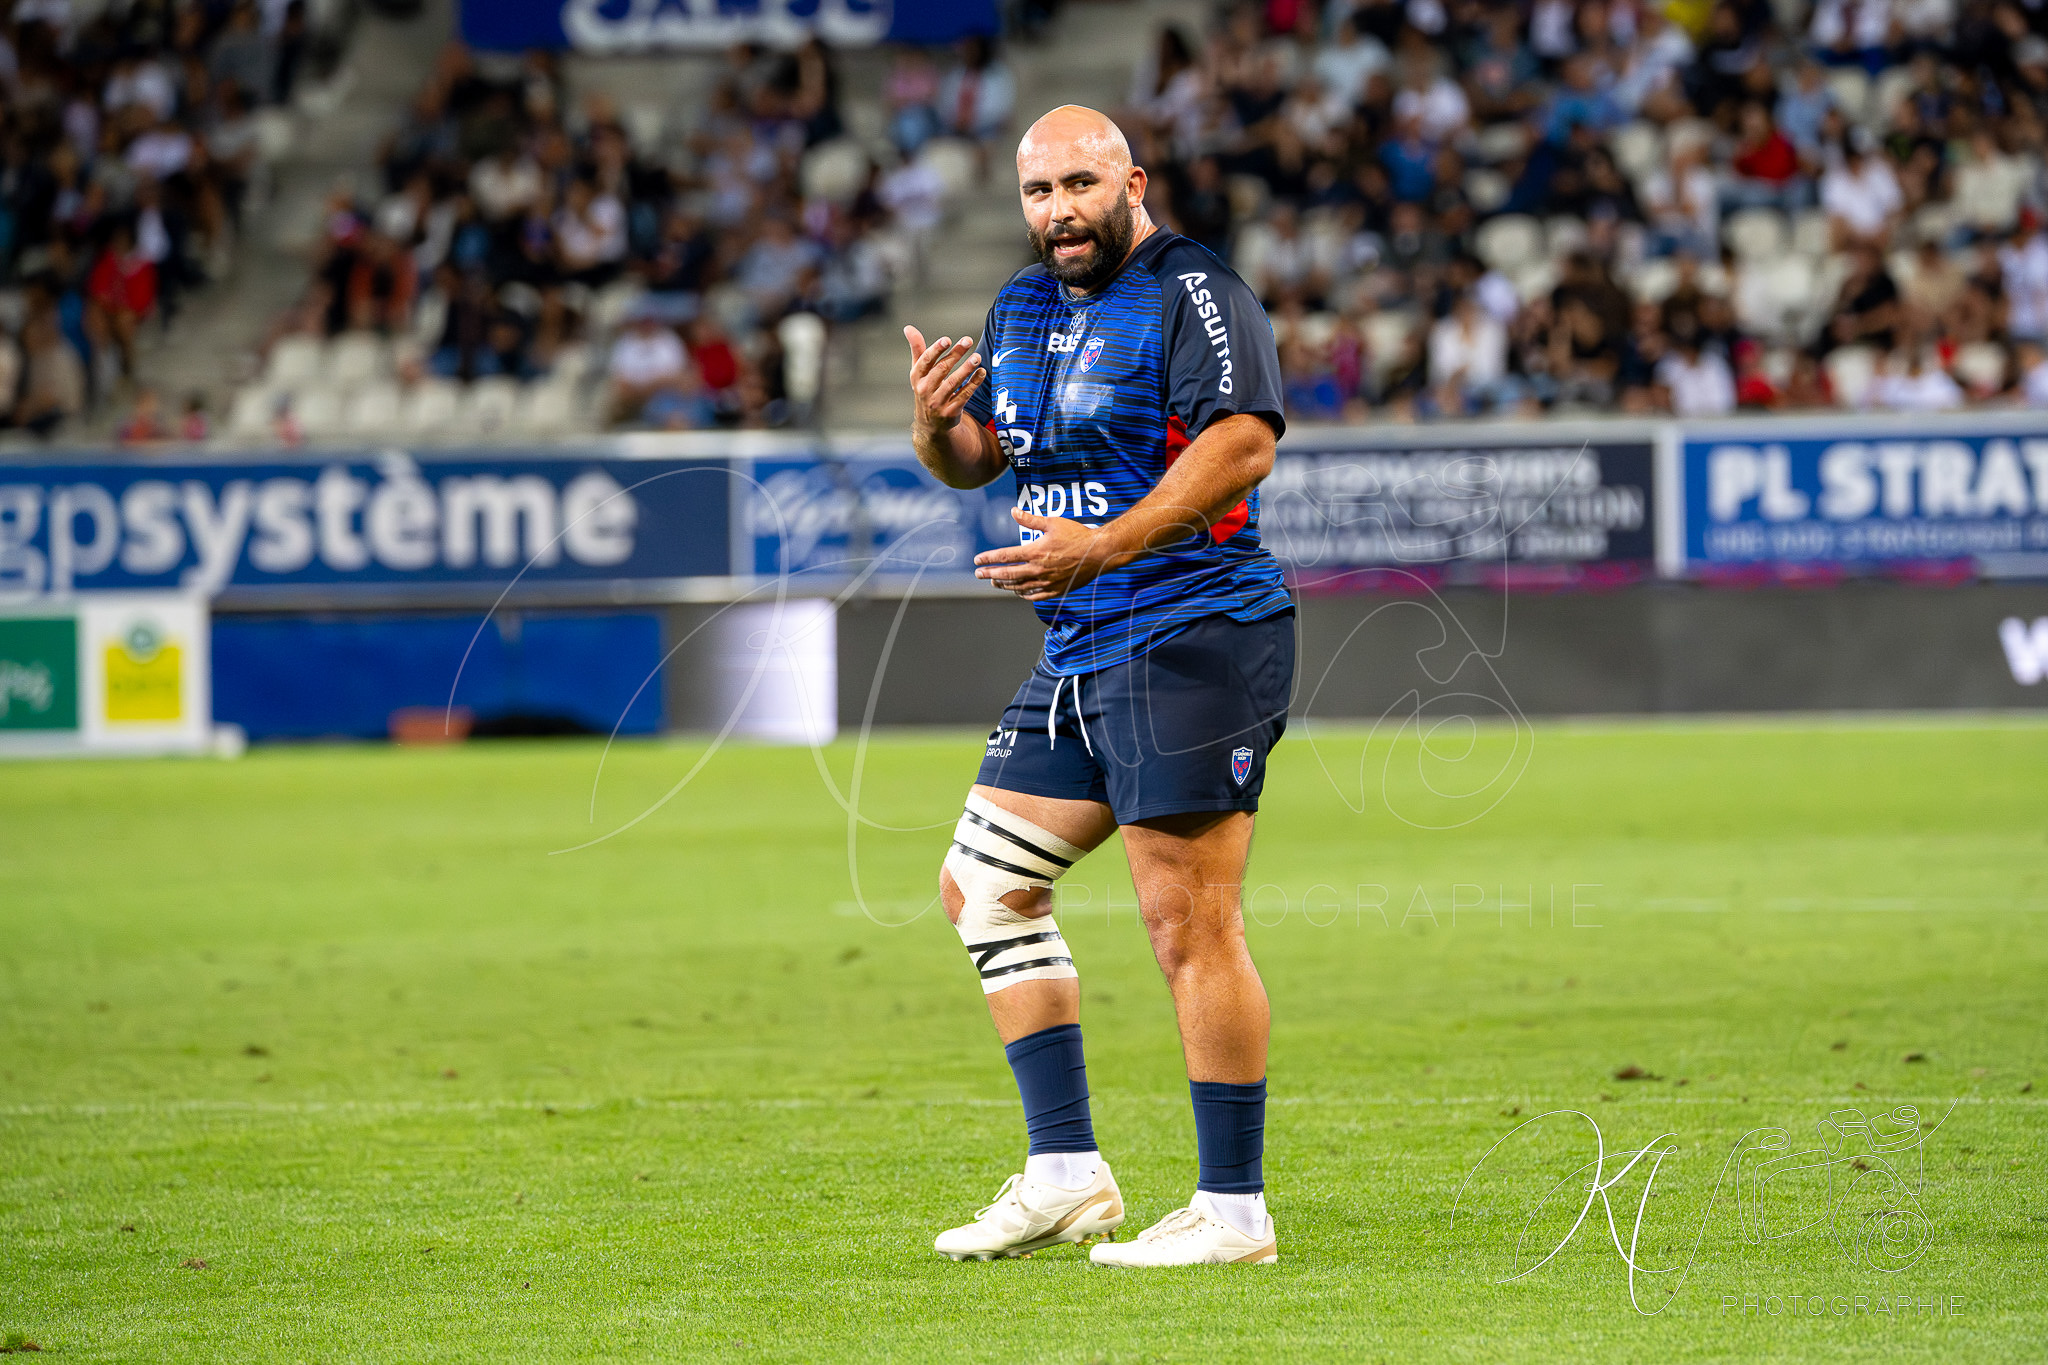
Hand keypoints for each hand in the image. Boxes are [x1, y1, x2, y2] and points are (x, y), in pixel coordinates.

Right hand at [905, 326, 984, 434]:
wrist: (930, 425)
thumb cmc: (926, 389)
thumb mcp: (919, 372)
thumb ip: (917, 349)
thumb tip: (908, 327)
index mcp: (917, 377)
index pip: (925, 361)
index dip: (935, 350)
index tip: (947, 339)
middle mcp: (925, 390)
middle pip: (941, 370)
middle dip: (955, 354)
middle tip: (968, 340)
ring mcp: (938, 402)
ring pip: (953, 383)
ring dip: (966, 369)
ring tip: (977, 357)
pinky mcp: (950, 412)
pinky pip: (964, 396)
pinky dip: (973, 384)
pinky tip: (982, 373)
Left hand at [973, 508, 1115, 601]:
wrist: (1099, 553)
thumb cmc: (1077, 535)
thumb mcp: (1053, 523)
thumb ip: (1031, 520)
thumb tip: (1013, 511)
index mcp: (1035, 552)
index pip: (1005, 556)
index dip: (989, 558)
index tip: (978, 559)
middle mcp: (1038, 569)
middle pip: (1007, 574)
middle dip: (990, 574)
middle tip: (978, 574)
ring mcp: (1047, 582)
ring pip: (1018, 586)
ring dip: (1004, 584)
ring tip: (994, 582)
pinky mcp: (1056, 590)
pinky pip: (1034, 595)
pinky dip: (1022, 593)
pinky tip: (1017, 590)